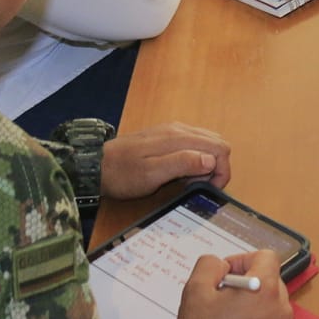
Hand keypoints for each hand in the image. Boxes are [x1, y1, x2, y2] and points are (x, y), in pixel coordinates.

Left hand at [100, 122, 232, 198]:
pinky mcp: (166, 135)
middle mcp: (180, 129)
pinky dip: (196, 159)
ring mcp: (173, 130)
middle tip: (197, 185)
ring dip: (206, 163)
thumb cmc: (123, 174)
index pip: (220, 148)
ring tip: (187, 181)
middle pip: (217, 143)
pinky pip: (194, 143)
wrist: (96, 166)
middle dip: (216, 167)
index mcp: (179, 138)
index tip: (208, 188)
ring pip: (207, 142)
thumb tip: (210, 160)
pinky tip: (180, 173)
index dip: (221, 171)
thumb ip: (182, 164)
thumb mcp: (151, 175)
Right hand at [176, 249, 293, 318]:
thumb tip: (221, 265)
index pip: (266, 257)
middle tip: (223, 298)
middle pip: (271, 281)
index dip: (243, 260)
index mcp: (265, 289)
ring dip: (255, 307)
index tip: (226, 275)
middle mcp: (282, 309)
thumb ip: (209, 265)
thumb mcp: (195, 291)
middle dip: (248, 284)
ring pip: (272, 307)